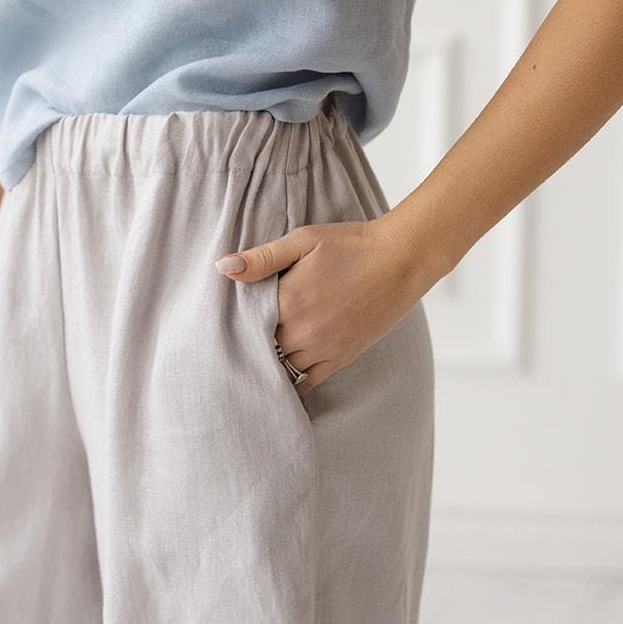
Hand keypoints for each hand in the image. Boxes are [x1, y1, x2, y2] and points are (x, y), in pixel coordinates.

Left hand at [215, 212, 428, 394]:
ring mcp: (325, 348)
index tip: (221, 324)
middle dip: (248, 348)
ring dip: (268, 365)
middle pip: (261, 351)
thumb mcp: (304, 240)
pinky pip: (309, 381)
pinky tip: (280, 381)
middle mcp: (304, 331)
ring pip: (283, 369)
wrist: (401, 259)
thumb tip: (224, 268)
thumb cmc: (351, 244)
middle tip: (231, 346)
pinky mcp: (343, 356)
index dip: (234, 325)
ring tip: (252, 362)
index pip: (246, 325)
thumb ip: (263, 258)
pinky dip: (292, 382)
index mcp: (289, 301)